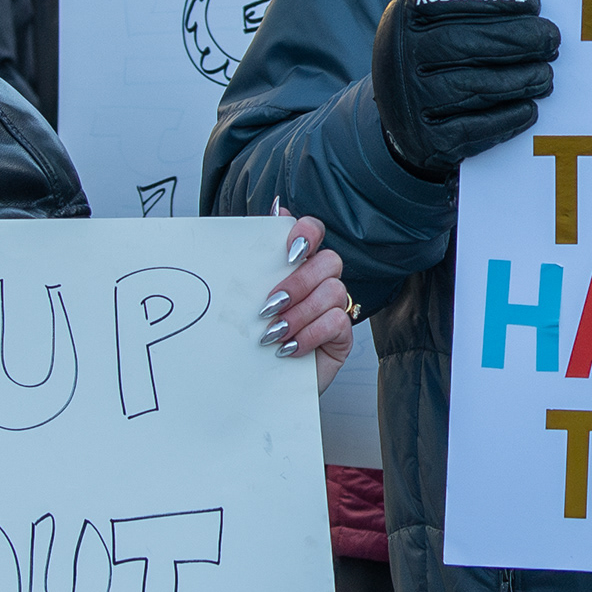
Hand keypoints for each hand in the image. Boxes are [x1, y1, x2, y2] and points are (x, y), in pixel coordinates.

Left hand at [260, 204, 357, 394]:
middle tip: (269, 306)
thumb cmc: (253, 338)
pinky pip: (337, 322)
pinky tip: (288, 349)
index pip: (315, 231)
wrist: (254, 384)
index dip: (308, 233)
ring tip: (272, 334)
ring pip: (333, 292)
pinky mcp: (342, 337)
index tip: (289, 252)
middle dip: (297, 283)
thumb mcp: (249, 295)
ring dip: (298, 314)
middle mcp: (319, 282)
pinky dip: (309, 335)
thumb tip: (277, 207)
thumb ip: (262, 254)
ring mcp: (334, 308)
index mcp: (297, 265)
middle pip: (329, 262)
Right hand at [370, 0, 558, 179]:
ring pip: (472, 88)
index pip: (448, 1)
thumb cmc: (433, 54)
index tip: (533, 3)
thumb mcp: (434, 17)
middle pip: (462, 44)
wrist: (401, 116)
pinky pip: (473, 129)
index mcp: (404, 17)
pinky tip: (529, 108)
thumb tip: (524, 4)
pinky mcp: (426, 139)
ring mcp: (410, 100)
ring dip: (518, 80)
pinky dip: (507, 118)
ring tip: (545, 74)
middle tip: (551, 38)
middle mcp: (400, 57)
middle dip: (516, 39)